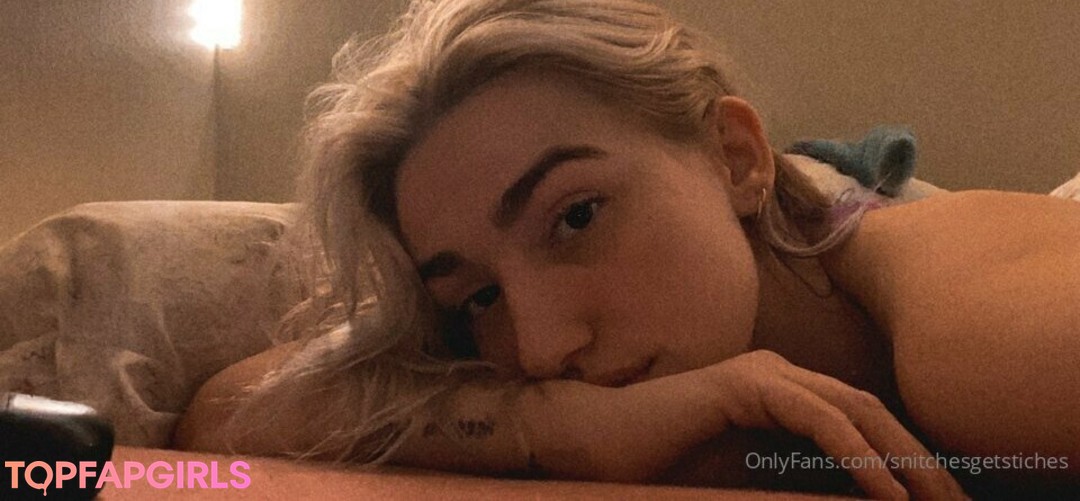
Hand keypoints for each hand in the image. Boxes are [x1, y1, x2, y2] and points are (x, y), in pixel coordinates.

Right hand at [519, 350, 965, 499]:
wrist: (593, 440)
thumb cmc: (661, 463)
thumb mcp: (746, 478)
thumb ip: (794, 480)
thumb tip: (856, 497)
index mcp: (782, 393)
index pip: (861, 420)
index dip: (906, 460)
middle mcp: (780, 374)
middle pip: (871, 411)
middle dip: (921, 460)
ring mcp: (763, 374)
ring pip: (854, 409)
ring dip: (903, 458)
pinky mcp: (745, 384)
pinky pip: (817, 418)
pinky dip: (857, 454)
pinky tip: (887, 490)